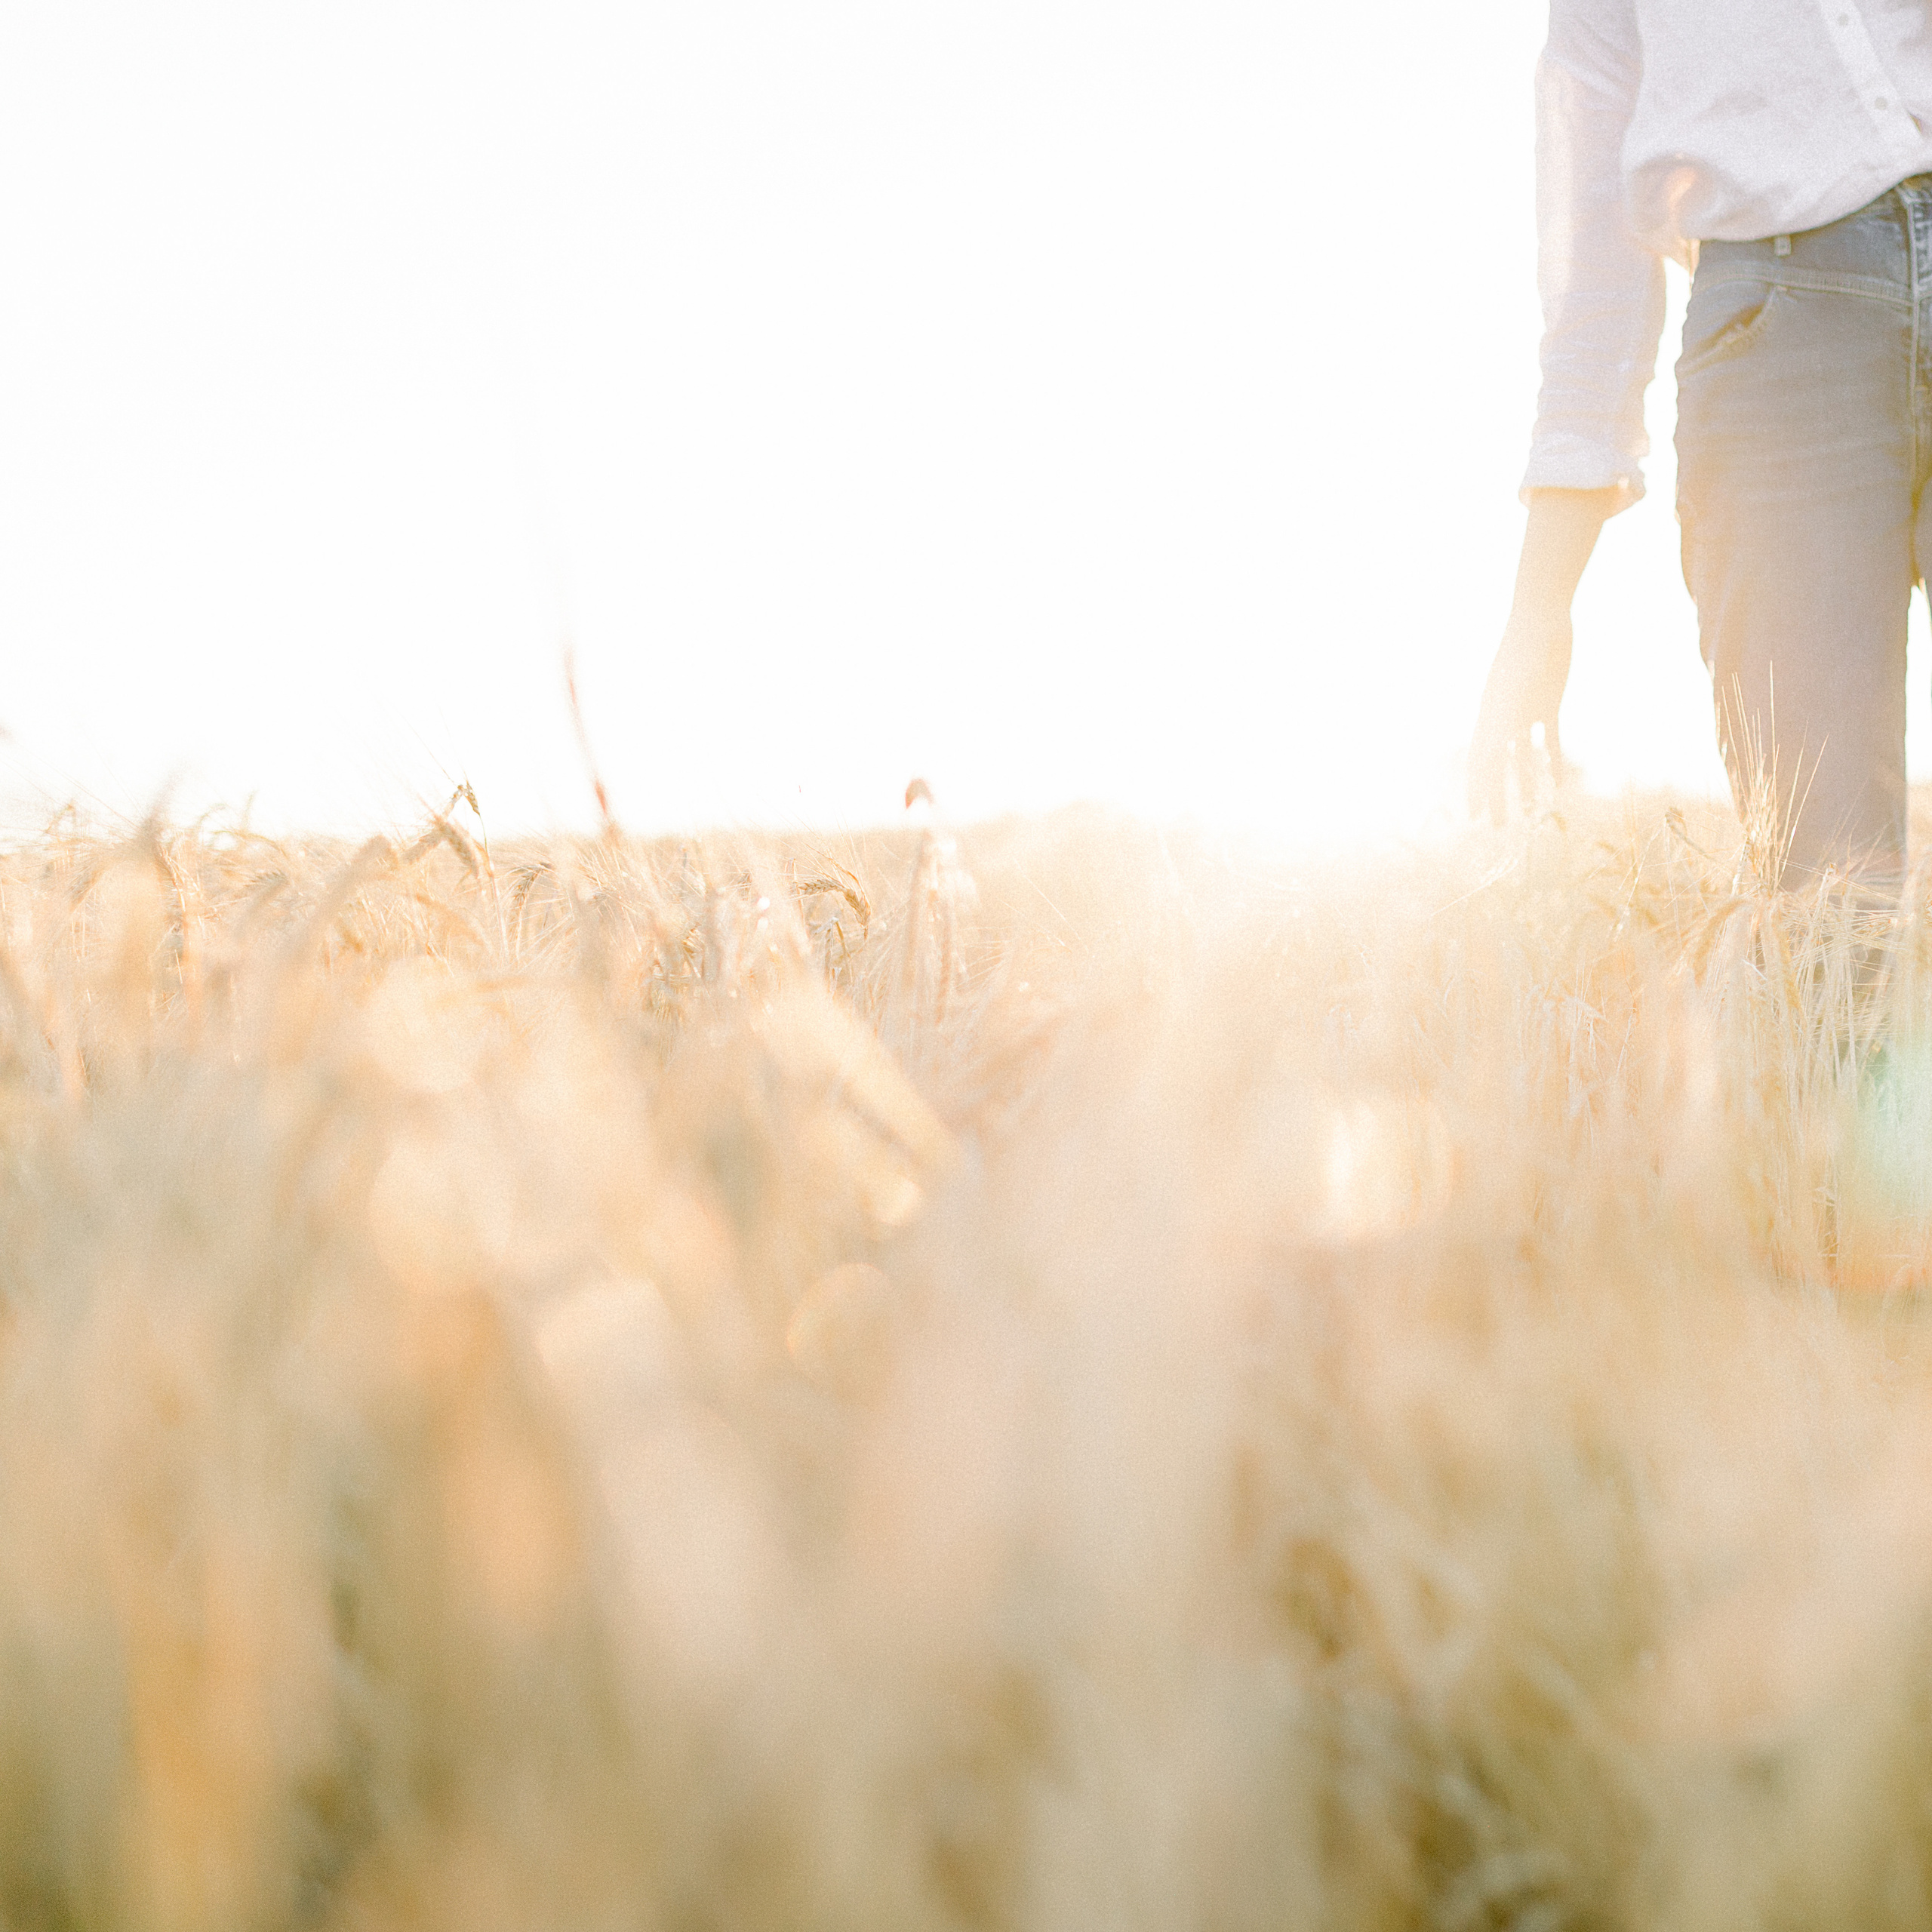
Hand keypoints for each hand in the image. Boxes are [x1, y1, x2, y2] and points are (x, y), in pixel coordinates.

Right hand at [1468, 604, 1572, 824]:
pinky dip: (1553, 761)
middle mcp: (1503, 718)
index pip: (1479, 763)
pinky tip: (1559, 784)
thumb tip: (1483, 760)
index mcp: (1488, 717)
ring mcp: (1525, 712)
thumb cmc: (1523, 652)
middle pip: (1497, 765)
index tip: (1475, 818)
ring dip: (1524, 784)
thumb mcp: (1510, 692)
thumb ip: (1497, 724)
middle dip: (1497, 796)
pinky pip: (1551, 739)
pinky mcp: (1548, 704)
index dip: (1476, 791)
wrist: (1543, 620)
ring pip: (1522, 757)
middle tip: (1499, 827)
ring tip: (1528, 812)